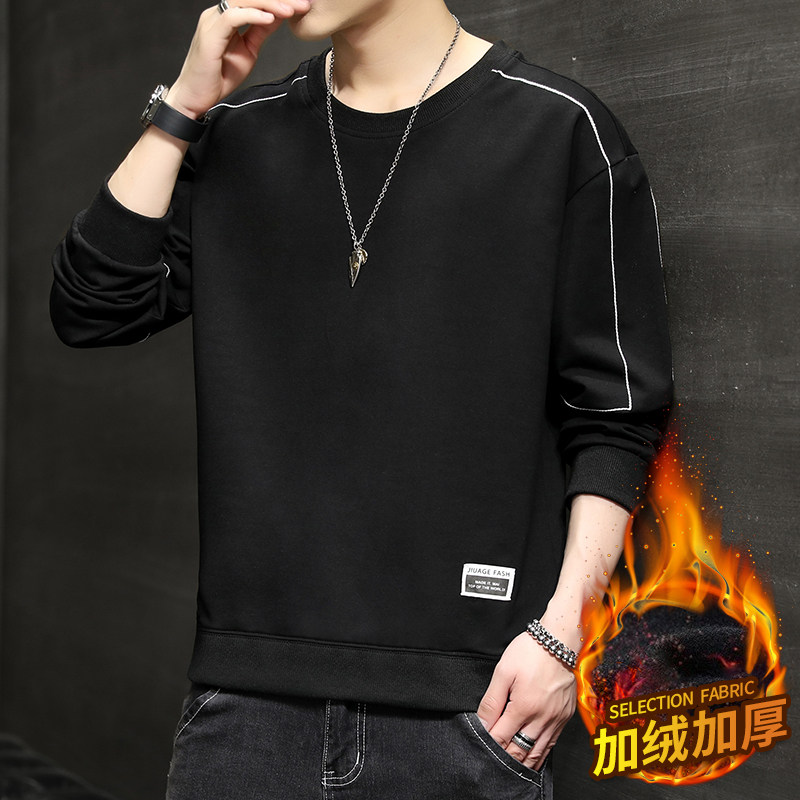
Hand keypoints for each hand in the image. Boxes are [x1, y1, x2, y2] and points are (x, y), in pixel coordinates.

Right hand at [166, 0, 311, 117]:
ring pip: (243, 1)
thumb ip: (260, 31)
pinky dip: (252, 15)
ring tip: (291, 9)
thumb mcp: (248, 51)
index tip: (302, 5)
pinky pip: (232, 16)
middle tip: (304, 4)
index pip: (255, 0)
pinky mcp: (209, 34)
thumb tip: (277, 17)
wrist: (196, 97)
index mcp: (227, 16)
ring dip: (270, 4)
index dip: (278, 1)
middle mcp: (218, 14)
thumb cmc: (218, 77)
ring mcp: (212, 22)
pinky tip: (271, 19)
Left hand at [476, 629, 576, 770]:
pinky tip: (531, 758)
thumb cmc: (530, 652)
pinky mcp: (565, 717)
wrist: (559, 640)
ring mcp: (556, 719)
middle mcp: (542, 718)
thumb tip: (482, 723)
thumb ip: (492, 700)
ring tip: (509, 765)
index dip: (489, 744)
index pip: (502, 737)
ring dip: (522, 762)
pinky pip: (551, 744)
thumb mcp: (504, 671)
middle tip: (491, 760)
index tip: (479, 746)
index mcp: (524, 707)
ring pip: (537, 753)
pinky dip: (539, 754)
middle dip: (504, 757)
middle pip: (519, 750)